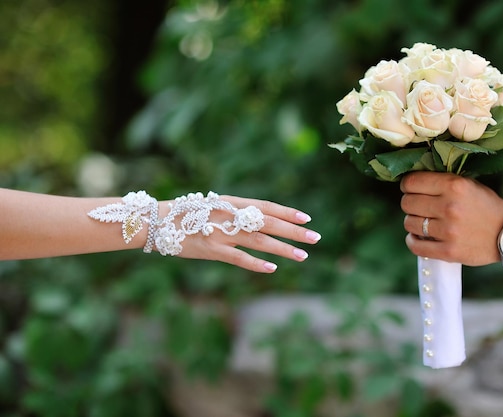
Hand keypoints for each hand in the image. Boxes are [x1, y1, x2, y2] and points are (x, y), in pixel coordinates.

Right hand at [179, 196, 320, 272]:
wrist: (156, 222)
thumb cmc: (186, 214)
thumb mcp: (215, 207)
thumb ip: (236, 212)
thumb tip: (260, 219)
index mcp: (231, 203)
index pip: (266, 207)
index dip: (287, 213)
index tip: (307, 219)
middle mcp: (229, 215)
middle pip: (268, 224)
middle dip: (294, 231)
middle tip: (315, 238)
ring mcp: (221, 233)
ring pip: (259, 241)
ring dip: (283, 249)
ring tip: (303, 256)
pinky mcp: (211, 250)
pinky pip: (238, 258)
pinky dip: (256, 264)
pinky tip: (272, 268)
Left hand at [400, 172, 502, 265]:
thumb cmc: (486, 206)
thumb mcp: (469, 184)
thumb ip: (443, 182)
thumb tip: (412, 182)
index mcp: (454, 186)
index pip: (412, 182)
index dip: (407, 185)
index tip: (410, 189)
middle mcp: (450, 207)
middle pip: (407, 203)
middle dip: (409, 204)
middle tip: (418, 207)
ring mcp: (449, 230)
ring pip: (409, 223)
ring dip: (412, 223)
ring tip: (422, 223)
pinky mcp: (449, 251)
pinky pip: (416, 246)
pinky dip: (413, 241)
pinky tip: (418, 238)